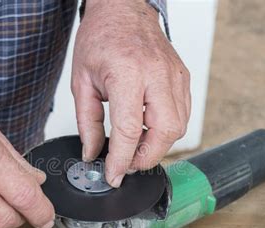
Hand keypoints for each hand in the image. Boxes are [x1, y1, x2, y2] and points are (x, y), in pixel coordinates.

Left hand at [71, 0, 190, 186]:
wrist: (123, 10)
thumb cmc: (101, 38)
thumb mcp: (81, 81)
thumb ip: (87, 122)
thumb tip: (92, 152)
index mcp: (127, 73)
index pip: (130, 130)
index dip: (121, 160)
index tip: (113, 175)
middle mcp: (156, 74)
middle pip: (164, 133)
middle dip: (146, 157)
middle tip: (127, 163)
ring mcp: (174, 76)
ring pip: (179, 127)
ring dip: (158, 146)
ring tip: (136, 146)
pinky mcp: (182, 78)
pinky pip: (183, 114)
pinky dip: (168, 130)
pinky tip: (150, 129)